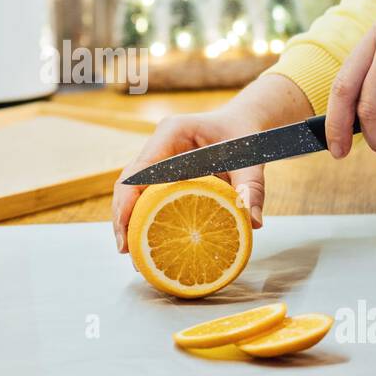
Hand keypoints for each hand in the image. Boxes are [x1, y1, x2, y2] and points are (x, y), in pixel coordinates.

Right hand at [112, 74, 311, 252]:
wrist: (243, 122)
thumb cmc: (244, 135)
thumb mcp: (250, 160)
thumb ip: (252, 188)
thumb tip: (252, 223)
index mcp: (173, 132)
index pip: (140, 168)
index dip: (128, 199)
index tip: (127, 228)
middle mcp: (159, 143)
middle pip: (128, 181)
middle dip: (122, 216)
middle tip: (125, 250)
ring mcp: (157, 156)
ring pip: (131, 189)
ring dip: (129, 219)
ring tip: (132, 253)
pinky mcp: (162, 169)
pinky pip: (146, 193)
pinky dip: (143, 215)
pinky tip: (146, 242)